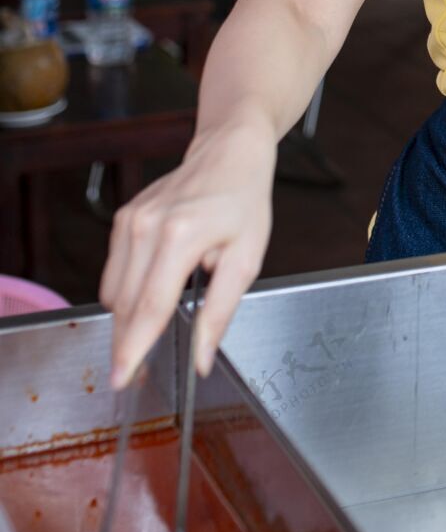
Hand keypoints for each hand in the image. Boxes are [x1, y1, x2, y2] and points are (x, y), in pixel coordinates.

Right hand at [99, 117, 275, 388]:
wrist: (228, 152)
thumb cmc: (244, 202)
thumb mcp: (247, 260)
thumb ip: (220, 312)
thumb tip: (201, 359)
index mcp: (182, 235)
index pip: (150, 306)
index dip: (134, 348)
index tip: (121, 379)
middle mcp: (147, 226)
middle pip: (125, 305)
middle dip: (127, 342)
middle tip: (137, 372)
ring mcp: (130, 220)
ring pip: (114, 292)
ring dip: (127, 318)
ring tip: (154, 326)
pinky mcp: (123, 219)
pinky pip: (115, 272)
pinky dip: (128, 291)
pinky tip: (154, 287)